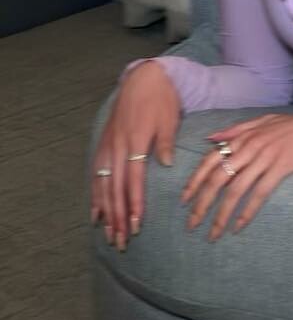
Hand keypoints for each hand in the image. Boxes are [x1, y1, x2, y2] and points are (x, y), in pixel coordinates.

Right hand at [93, 60, 179, 251]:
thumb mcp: (169, 119)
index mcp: (135, 142)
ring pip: (103, 186)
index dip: (134, 204)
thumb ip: (166, 143)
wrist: (143, 78)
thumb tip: (166, 165)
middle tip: (121, 241)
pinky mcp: (104, 145)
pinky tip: (96, 213)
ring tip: (109, 234)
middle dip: (118, 217)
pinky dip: (96, 196)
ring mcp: (107, 147)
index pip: (133, 180)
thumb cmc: (161, 99)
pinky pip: (97, 175)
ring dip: (106, 212)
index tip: (137, 225)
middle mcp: (116, 147)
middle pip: (115, 189)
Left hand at [180, 112, 292, 241]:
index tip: (184, 201)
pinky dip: (247, 211)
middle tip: (192, 224)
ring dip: (221, 214)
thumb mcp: (262, 120)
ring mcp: (265, 158)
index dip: (194, 182)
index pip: (209, 161)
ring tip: (213, 232)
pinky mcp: (281, 168)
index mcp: (242, 137)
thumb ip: (235, 130)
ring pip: (235, 190)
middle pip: (217, 179)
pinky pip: (259, 193)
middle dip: (202, 204)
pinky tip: (239, 226)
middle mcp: (249, 148)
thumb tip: (211, 138)